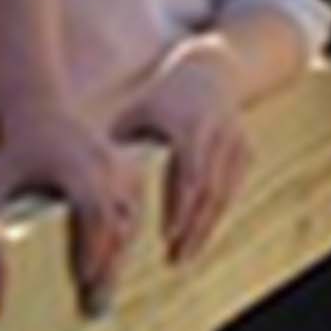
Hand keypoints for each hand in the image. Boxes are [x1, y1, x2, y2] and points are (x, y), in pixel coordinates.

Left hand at [0, 100, 141, 302]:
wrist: (34, 106)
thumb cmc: (12, 147)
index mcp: (77, 172)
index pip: (95, 218)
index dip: (92, 252)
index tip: (83, 283)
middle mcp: (105, 168)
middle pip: (119, 225)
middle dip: (110, 267)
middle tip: (99, 304)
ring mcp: (120, 164)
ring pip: (131, 217)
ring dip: (122, 251)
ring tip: (106, 284)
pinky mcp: (125, 164)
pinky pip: (136, 202)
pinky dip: (129, 228)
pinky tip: (116, 254)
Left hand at [120, 44, 256, 264]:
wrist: (212, 70)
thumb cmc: (160, 94)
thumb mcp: (135, 110)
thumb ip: (116, 144)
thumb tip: (85, 180)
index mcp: (189, 123)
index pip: (189, 173)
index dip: (179, 206)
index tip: (166, 236)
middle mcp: (218, 134)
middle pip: (210, 191)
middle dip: (193, 229)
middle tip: (175, 260)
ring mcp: (237, 143)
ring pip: (224, 195)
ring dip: (205, 228)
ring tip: (184, 256)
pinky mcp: (246, 153)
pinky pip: (232, 190)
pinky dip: (216, 215)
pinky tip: (198, 236)